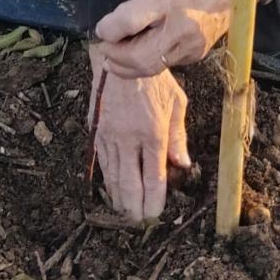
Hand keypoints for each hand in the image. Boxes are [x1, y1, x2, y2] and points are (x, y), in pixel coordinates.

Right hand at [89, 46, 189, 220]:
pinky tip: (111, 190)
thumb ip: (179, 135)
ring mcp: (110, 136)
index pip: (154, 178)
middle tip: (139, 222)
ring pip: (113, 177)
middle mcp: (129, 138)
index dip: (155, 201)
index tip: (155, 215)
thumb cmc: (153, 79)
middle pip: (130, 184)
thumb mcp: (177, 102)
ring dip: (119, 199)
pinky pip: (101, 163)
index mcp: (153, 133)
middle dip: (135, 208)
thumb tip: (183, 164)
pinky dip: (106, 180)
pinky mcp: (96, 131)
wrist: (117, 57)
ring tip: (125, 213)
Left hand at [95, 0, 232, 78]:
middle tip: (104, 50)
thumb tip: (117, 22)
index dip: (110, 29)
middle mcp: (181, 28)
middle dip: (117, 58)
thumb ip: (141, 1)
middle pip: (141, 57)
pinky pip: (166, 64)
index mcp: (170, 0)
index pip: (131, 21)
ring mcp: (191, 46)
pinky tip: (138, 56)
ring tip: (115, 59)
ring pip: (152, 67)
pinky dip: (147, 63)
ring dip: (129, 66)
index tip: (100, 30)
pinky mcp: (197, 55)